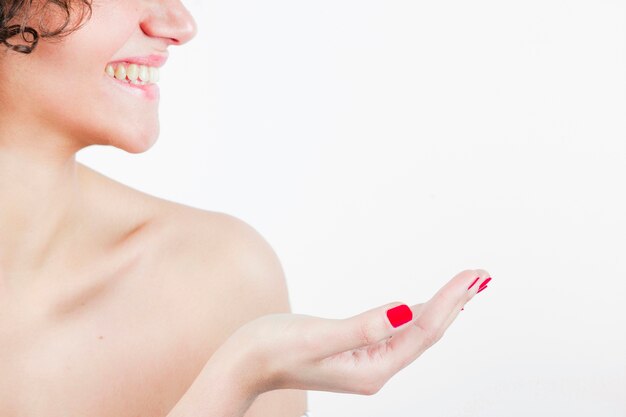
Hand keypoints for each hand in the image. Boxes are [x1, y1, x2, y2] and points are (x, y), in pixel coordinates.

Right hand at [223, 269, 491, 396]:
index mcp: (372, 369)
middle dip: (455, 303)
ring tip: (467, 285)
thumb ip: (363, 327)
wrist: (243, 364)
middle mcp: (375, 368)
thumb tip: (407, 310)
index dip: (450, 302)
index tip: (472, 275)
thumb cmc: (271, 349)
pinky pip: (397, 331)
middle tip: (481, 275)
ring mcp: (367, 362)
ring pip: (415, 331)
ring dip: (441, 307)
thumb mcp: (317, 337)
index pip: (423, 331)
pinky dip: (417, 312)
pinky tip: (426, 304)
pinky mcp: (356, 351)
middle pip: (427, 332)